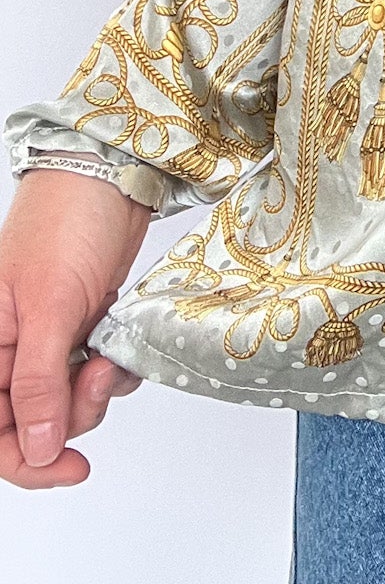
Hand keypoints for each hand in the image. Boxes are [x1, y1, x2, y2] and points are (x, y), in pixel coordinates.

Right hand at [0, 169, 149, 486]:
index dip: (26, 460)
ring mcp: (45, 343)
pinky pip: (93, 377)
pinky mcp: (80, 331)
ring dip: (96, 392)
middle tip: (98, 378)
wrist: (113, 175)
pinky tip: (117, 345)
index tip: (69, 466)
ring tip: (108, 353)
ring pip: (68, 405)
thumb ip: (39, 381)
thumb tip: (37, 449)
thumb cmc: (66, 222)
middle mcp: (8, 352)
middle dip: (72, 416)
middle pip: (34, 426)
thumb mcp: (50, 306)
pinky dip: (112, 371)